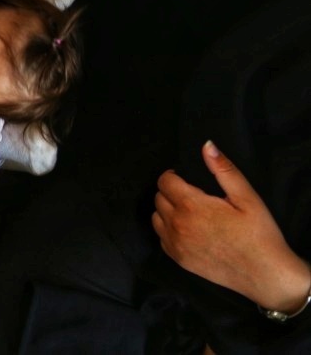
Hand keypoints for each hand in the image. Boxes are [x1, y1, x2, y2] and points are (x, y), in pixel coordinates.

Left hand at [152, 140, 310, 312]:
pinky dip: (168, 230)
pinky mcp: (179, 260)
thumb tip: (206, 146)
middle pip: (159, 198)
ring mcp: (176, 245)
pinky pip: (162, 239)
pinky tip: (187, 230)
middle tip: (190, 194)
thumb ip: (223, 170)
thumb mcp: (246, 197)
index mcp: (191, 206)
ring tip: (188, 211)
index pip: (164, 181)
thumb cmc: (258, 234)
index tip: (183, 177)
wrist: (265, 275)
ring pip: (156, 218)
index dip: (172, 175)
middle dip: (170, 191)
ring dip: (166, 210)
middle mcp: (177, 225)